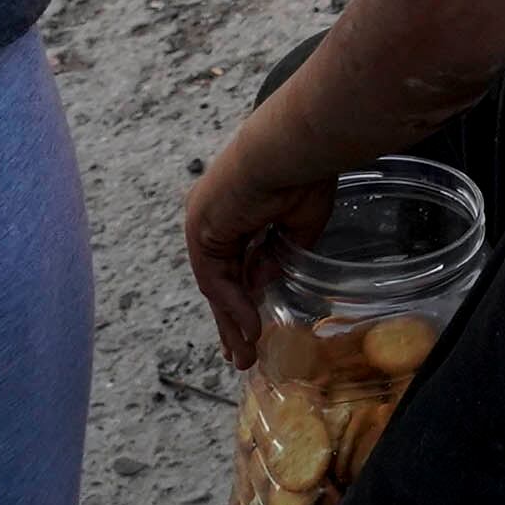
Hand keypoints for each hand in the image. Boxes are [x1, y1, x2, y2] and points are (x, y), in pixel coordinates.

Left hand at [183, 125, 335, 371]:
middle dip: (232, 321)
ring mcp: (204, 224)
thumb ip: (276, 255)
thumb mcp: (297, 224)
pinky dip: (233, 306)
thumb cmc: (303, 172)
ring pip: (217, 286)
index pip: (235, 264)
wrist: (288, 148)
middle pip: (221, 281)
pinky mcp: (201, 231)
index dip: (244, 297)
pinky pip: (216, 279)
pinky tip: (249, 328)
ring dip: (232, 322)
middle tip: (241, 354)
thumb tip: (261, 284)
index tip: (254, 326)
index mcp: (235, 211)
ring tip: (245, 355)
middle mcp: (213, 219)